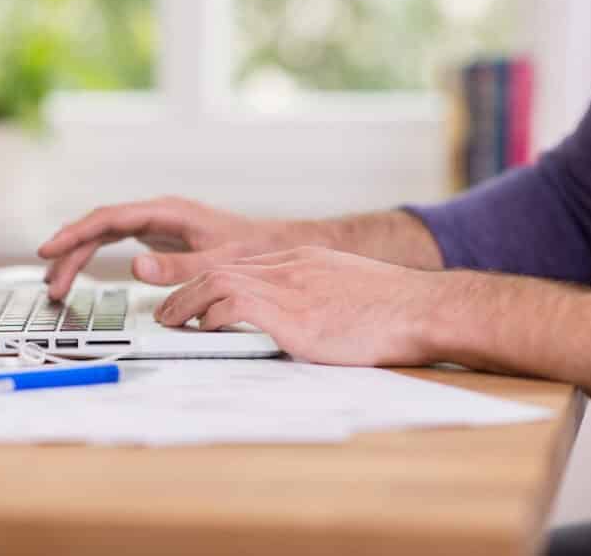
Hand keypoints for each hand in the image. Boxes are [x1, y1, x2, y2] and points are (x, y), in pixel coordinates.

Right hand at [38, 196, 329, 299]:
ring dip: (77, 257)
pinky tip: (78, 272)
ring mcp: (156, 223)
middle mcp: (157, 213)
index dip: (75, 234)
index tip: (49, 250)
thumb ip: (178, 267)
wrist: (277, 244)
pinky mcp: (158, 236)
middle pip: (99, 227)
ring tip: (55, 286)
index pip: (108, 219)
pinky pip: (114, 242)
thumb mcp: (218, 262)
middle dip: (70, 253)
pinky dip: (93, 257)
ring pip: (103, 235)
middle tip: (49, 284)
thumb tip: (134, 267)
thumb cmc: (253, 249)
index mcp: (166, 211)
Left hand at [154, 246, 441, 365]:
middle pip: (222, 268)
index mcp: (303, 261)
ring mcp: (292, 288)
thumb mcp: (347, 290)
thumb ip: (316, 297)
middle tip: (165, 311)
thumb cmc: (395, 308)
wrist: (425, 308)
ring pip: (219, 282)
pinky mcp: (295, 315)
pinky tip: (204, 330)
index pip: (242, 265)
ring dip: (186, 303)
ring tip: (169, 322)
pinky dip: (212, 316)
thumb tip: (302, 321)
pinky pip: (236, 305)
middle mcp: (292, 267)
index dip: (208, 282)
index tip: (191, 299)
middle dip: (185, 289)